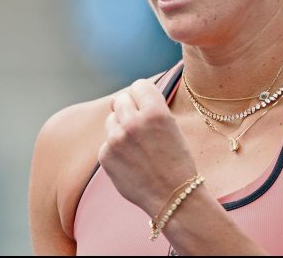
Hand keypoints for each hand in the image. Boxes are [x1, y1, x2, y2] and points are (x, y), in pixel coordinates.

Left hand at [98, 79, 199, 216]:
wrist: (173, 197)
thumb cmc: (177, 161)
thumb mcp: (171, 126)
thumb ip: (149, 109)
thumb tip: (121, 99)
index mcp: (155, 112)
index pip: (138, 85)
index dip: (142, 94)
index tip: (145, 104)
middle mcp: (134, 122)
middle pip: (121, 99)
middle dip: (129, 108)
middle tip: (139, 124)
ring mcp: (117, 139)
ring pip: (111, 119)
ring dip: (121, 127)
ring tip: (137, 145)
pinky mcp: (105, 155)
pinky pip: (107, 141)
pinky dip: (116, 148)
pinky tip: (131, 161)